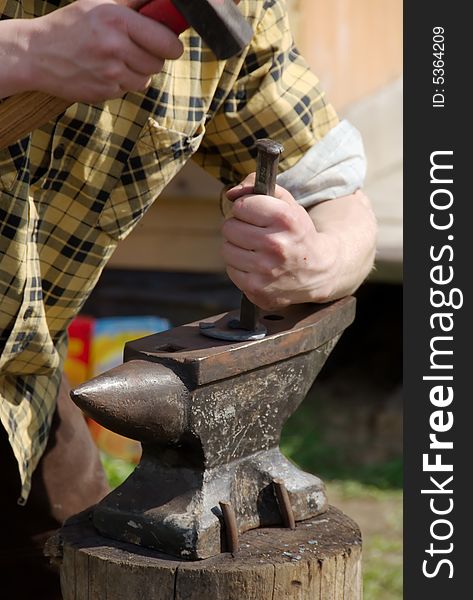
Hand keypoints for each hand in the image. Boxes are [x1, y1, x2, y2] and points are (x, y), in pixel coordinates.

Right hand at [2, 0, 182, 101]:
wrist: (36, 54)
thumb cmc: (71, 25)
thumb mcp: (100, 4)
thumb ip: (133, 5)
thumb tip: (164, 5)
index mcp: (116, 19)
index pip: (166, 42)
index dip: (172, 45)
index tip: (169, 43)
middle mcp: (115, 47)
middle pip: (158, 63)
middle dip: (152, 57)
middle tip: (136, 49)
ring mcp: (110, 73)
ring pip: (145, 79)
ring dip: (138, 71)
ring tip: (117, 59)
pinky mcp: (105, 92)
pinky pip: (128, 90)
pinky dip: (122, 82)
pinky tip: (105, 71)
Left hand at [222, 174, 376, 309]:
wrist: (320, 271)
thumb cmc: (298, 234)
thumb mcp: (288, 204)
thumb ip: (257, 187)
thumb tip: (230, 193)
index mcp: (285, 219)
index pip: (241, 206)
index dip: (247, 209)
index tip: (256, 215)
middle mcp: (275, 245)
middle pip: (229, 227)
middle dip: (240, 228)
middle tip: (255, 234)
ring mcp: (265, 270)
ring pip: (226, 249)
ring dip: (238, 248)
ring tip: (256, 250)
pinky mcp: (257, 289)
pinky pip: (231, 270)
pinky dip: (240, 267)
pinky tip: (257, 267)